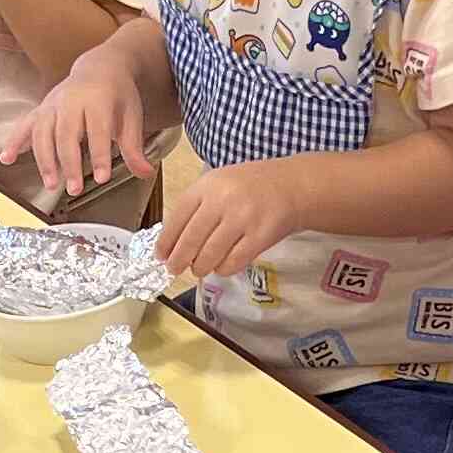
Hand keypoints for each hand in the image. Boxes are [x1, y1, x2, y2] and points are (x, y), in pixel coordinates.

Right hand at [8, 57, 151, 205]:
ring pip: (43, 131)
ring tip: (52, 184)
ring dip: (45, 159)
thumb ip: (134, 148)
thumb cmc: (117, 96)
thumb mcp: (131, 118)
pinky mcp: (41, 109)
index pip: (97, 129)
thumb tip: (145, 173)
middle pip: (66, 133)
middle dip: (69, 162)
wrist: (100, 68)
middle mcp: (71, 99)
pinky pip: (25, 125)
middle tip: (74, 189)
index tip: (101, 177)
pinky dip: (15, 141)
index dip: (99, 154)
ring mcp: (53, 104)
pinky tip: (6, 159)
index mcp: (97, 99)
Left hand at [155, 160, 311, 285]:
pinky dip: (223, 269)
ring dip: (200, 267)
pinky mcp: (259, 237)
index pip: (178, 217)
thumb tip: (173, 241)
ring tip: (199, 269)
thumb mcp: (219, 183)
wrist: (292, 186)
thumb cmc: (251, 187)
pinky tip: (221, 267)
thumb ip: (197, 206)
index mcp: (208, 185)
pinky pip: (232, 262)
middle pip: (191, 240)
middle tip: (174, 269)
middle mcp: (223, 201)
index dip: (166, 241)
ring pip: (210, 255)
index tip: (160, 255)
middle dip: (179, 260)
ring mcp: (242, 219)